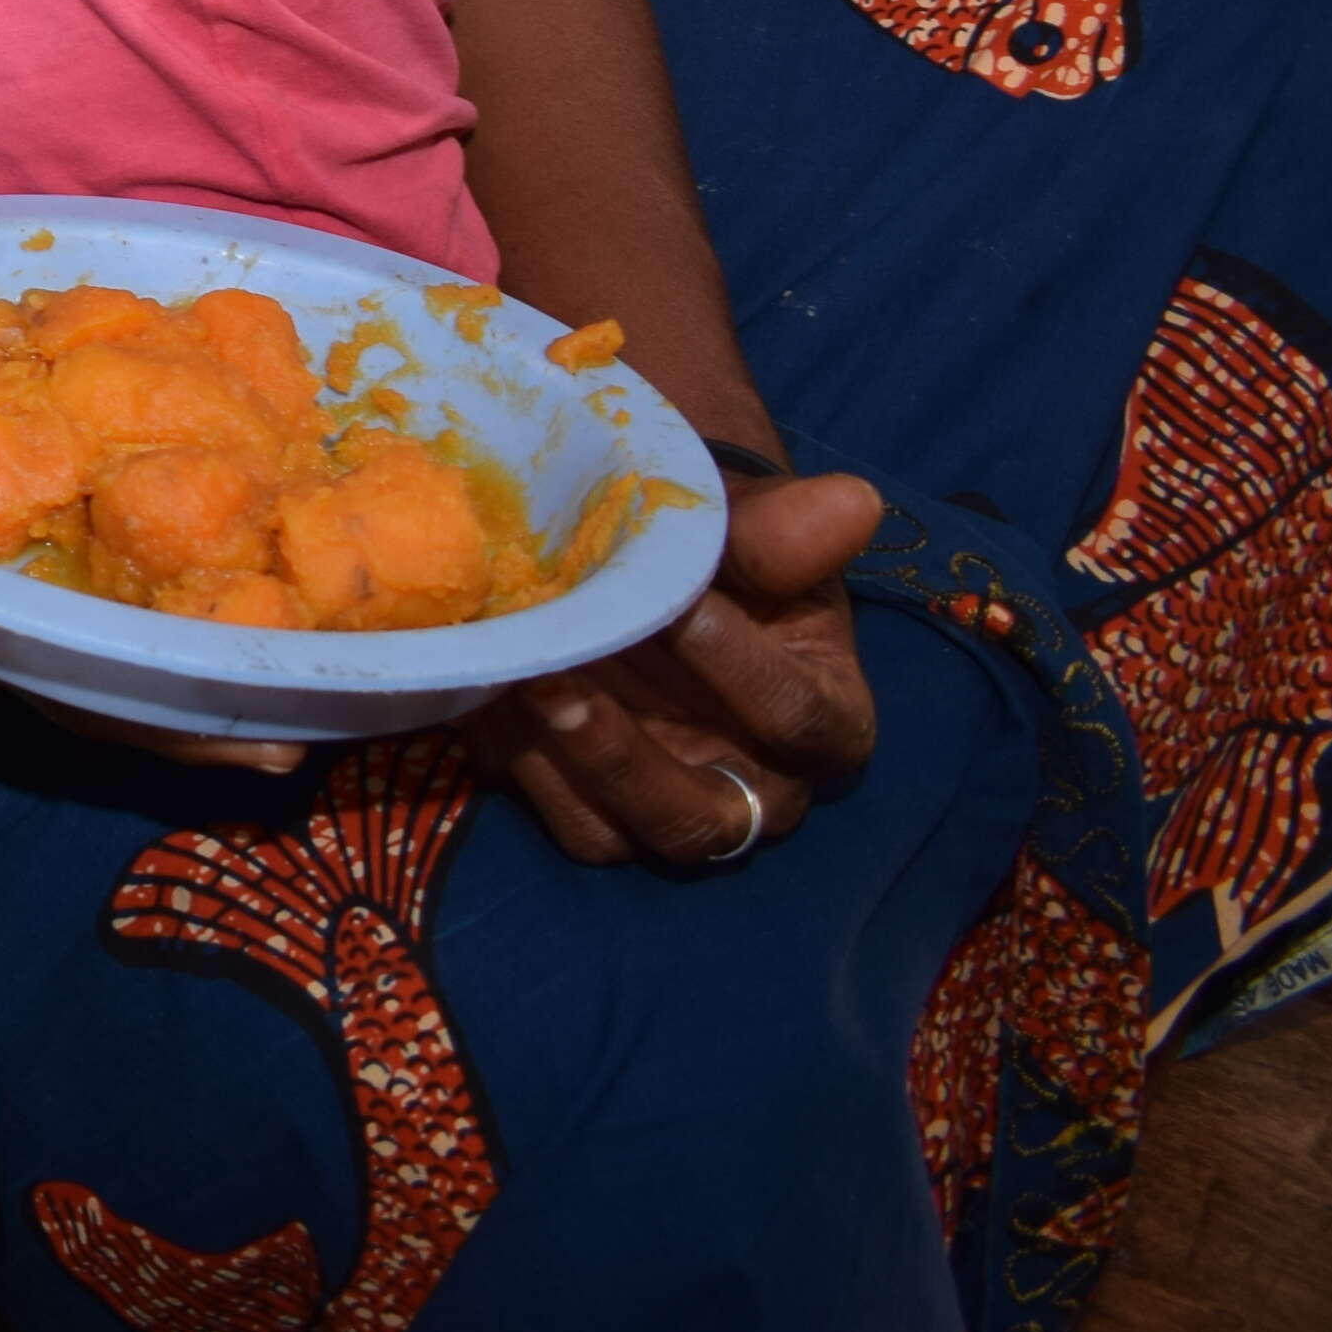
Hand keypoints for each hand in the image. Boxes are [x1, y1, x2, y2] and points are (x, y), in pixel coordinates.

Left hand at [476, 469, 882, 866]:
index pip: (798, 718)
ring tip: (509, 677)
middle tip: (558, 676)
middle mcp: (750, 790)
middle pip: (697, 819)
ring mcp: (658, 804)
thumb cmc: (729, 551)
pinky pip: (541, 805)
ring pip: (607, 830)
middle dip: (621, 756)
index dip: (742, 669)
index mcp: (825, 723)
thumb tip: (853, 501)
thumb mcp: (755, 533)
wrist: (656, 560)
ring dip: (550, 759)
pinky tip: (478, 685)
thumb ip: (785, 532)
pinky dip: (506, 752)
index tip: (685, 607)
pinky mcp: (581, 803)